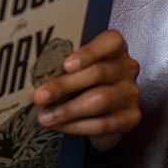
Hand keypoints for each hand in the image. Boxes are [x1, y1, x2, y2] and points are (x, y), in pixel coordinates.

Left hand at [30, 29, 140, 151]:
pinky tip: (60, 126)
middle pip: (97, 73)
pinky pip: (103, 123)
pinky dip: (77, 126)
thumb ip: (65, 66)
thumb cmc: (85, 84)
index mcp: (115, 49)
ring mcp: (131, 93)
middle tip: (39, 96)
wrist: (102, 114)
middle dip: (64, 86)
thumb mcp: (77, 69)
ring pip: (99, 100)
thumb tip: (36, 73)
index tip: (65, 65)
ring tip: (45, 116)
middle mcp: (127, 68)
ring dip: (67, 110)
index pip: (110, 41)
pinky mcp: (131, 118)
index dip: (89, 52)